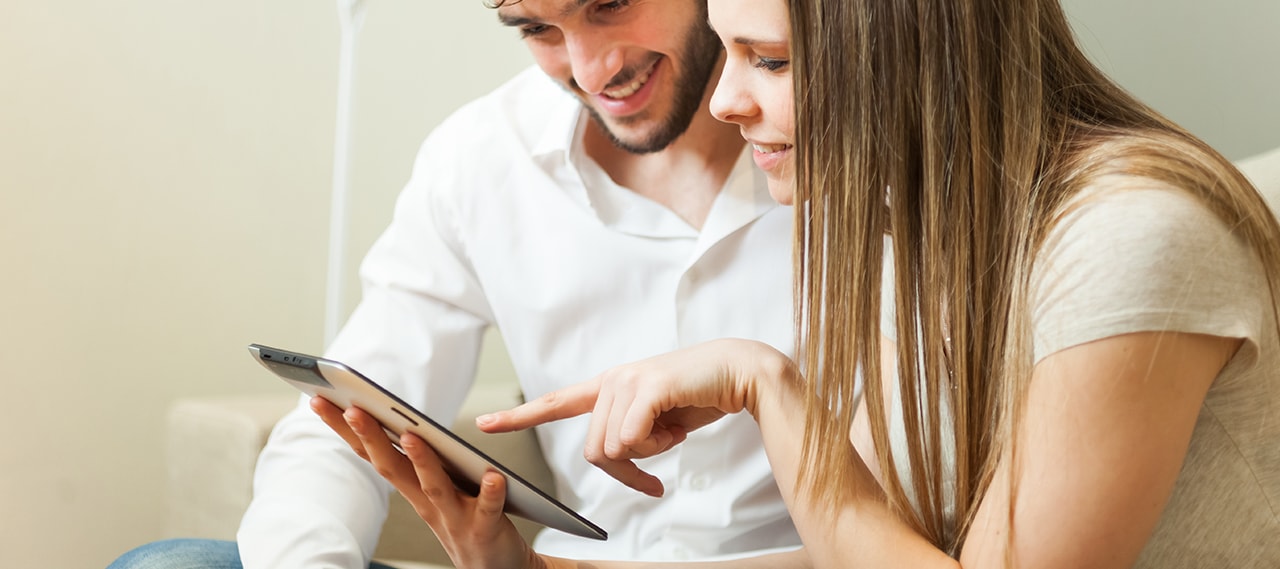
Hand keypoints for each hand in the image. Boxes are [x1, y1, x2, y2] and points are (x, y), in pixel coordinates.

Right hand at [311, 397, 545, 568]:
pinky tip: (494, 476)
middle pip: (393, 467)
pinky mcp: (486, 528)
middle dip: (372, 437)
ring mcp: (455, 517)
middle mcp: (428, 503)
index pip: (373, 455)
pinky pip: (489, 508)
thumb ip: (420, 461)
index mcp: (413, 489)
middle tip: (352, 408)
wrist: (493, 567)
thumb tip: (402, 419)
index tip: (320, 400)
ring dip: (422, 462)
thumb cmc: (465, 522)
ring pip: (435, 487)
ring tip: (414, 436)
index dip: (345, 430)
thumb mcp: (434, 491)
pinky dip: (491, 492)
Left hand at [477, 338, 793, 496]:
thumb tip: (618, 456)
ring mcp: (627, 381)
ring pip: (614, 451)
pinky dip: (658, 446)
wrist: (737, 373)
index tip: (484, 425)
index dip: (520, 417)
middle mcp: (611, 381)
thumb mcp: (657, 424)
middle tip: (663, 449)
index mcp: (608, 387)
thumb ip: (630, 436)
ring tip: (674, 425)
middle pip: (595, 453)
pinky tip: (678, 426)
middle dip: (629, 468)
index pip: (556, 403)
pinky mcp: (647, 388)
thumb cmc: (698, 397)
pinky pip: (632, 440)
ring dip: (651, 453)